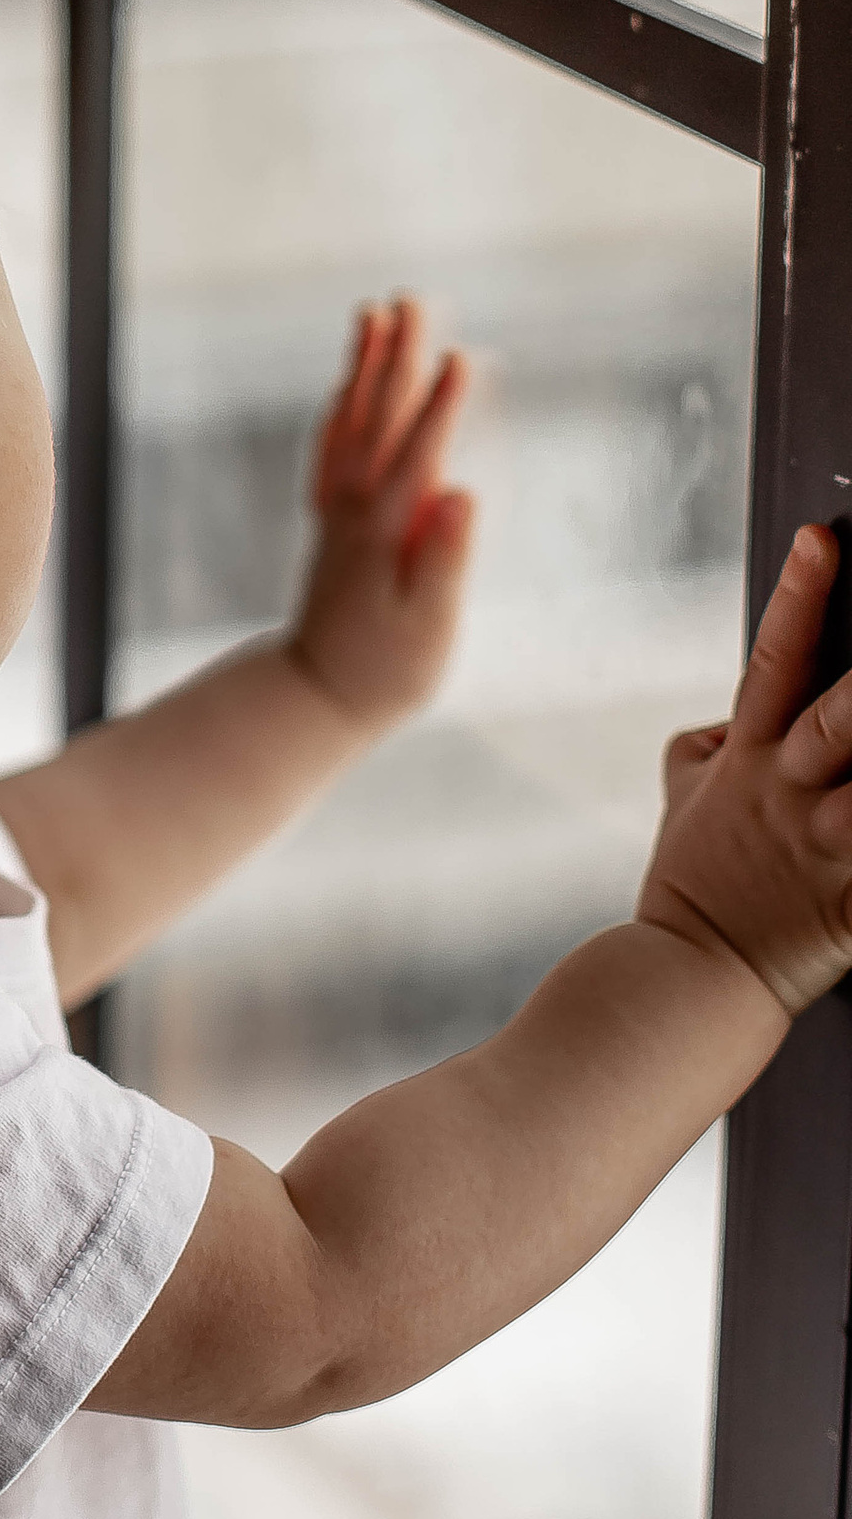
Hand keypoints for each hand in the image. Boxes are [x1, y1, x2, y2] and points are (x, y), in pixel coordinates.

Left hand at [285, 297, 472, 728]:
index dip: (441, 405)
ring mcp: (339, 512)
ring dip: (365, 368)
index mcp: (388, 532)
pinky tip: (347, 385)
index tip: (462, 355)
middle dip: (399, 357)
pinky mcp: (332, 522)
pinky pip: (331, 451)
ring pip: (351, 424)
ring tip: (376, 312)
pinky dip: (340, 410)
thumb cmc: (387, 671)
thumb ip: (447, 561)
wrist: (316, 697)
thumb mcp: (430, 627)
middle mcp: (357, 510)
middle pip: (379, 420)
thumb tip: (463, 495)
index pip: (420, 454)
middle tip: (414, 298)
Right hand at [640, 524, 851, 1021]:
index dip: (797, 595)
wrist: (688, 979)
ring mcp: (821, 850)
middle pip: (835, 719)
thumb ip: (705, 742)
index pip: (771, 659)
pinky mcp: (851, 908)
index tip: (821, 539)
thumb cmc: (695, 883)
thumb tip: (722, 715)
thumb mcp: (684, 794)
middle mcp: (787, 795)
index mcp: (747, 759)